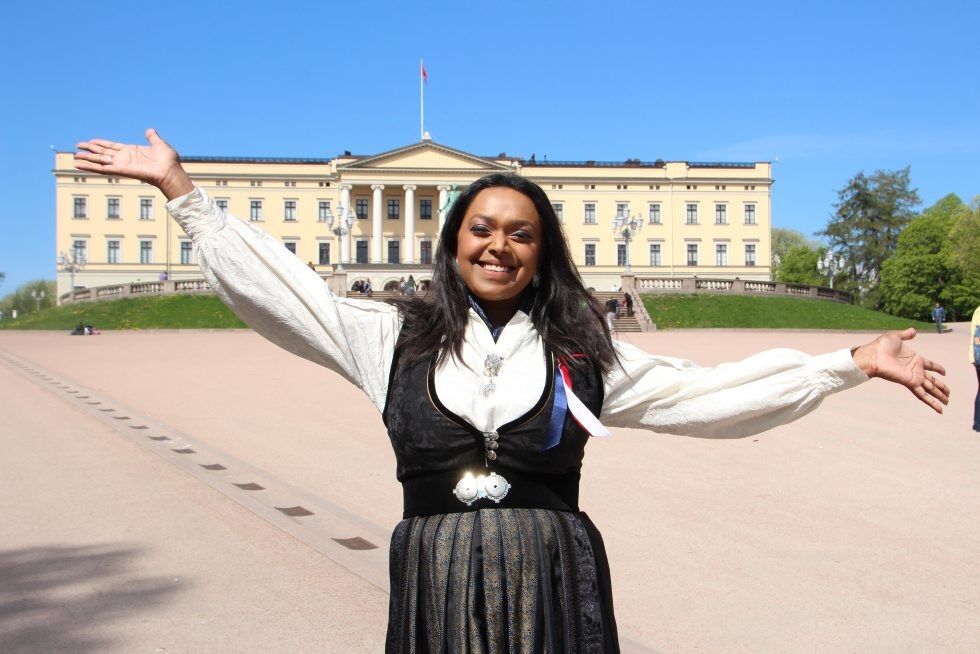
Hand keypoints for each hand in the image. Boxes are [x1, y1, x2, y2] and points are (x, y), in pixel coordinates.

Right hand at [74, 128, 192, 199]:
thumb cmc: (168, 160)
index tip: (89, 141)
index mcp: (131, 151)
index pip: (111, 146)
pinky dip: (90, 167)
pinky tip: (78, 165)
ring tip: (74, 156)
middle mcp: (124, 158)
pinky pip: (102, 169)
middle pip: (102, 152)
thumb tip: (150, 130)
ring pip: (99, 161)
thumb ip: (152, 137)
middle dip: (89, 150)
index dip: (100, 143)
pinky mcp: (120, 170)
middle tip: (76, 146)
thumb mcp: (159, 144)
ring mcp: (121, 164)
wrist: (170, 171)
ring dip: (87, 159)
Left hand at [851, 328, 948, 412]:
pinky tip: (939, 409)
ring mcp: (913, 378)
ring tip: (947, 402)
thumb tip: (913, 331)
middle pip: (932, 381)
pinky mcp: (910, 383)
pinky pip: (923, 395)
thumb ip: (906, 334)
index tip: (944, 372)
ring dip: (939, 396)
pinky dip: (931, 402)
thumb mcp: (896, 336)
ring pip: (930, 389)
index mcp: (915, 359)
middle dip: (941, 387)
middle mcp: (915, 370)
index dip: (937, 368)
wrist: (873, 355)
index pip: (930, 365)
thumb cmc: (881, 346)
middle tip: (949, 394)